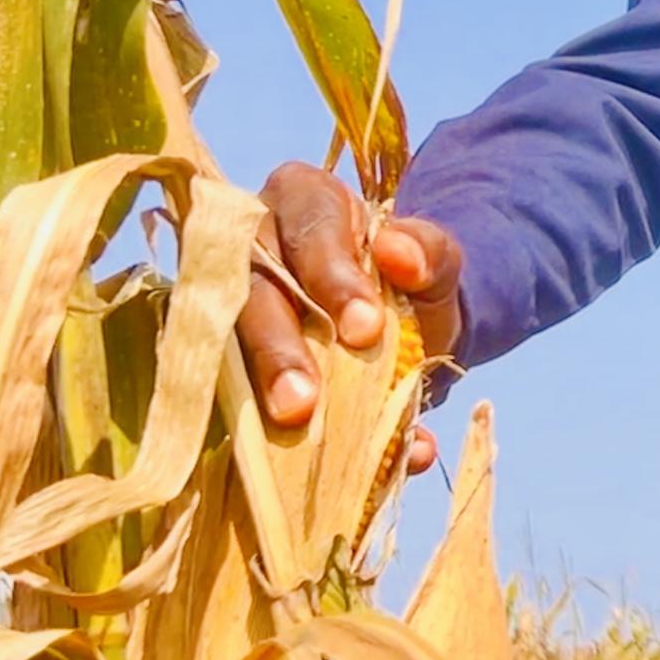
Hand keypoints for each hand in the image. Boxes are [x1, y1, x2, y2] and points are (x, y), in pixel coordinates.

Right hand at [240, 162, 463, 468]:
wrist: (409, 325)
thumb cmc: (409, 278)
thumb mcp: (436, 262)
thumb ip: (430, 250)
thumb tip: (399, 253)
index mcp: (301, 198)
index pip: (308, 228)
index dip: (330, 278)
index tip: (365, 329)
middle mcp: (251, 242)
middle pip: (252, 290)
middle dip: (276, 349)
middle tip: (302, 403)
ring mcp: (230, 302)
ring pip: (227, 343)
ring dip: (256, 392)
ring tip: (289, 433)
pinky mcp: (223, 358)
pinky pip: (234, 394)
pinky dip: (273, 433)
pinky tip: (333, 461)